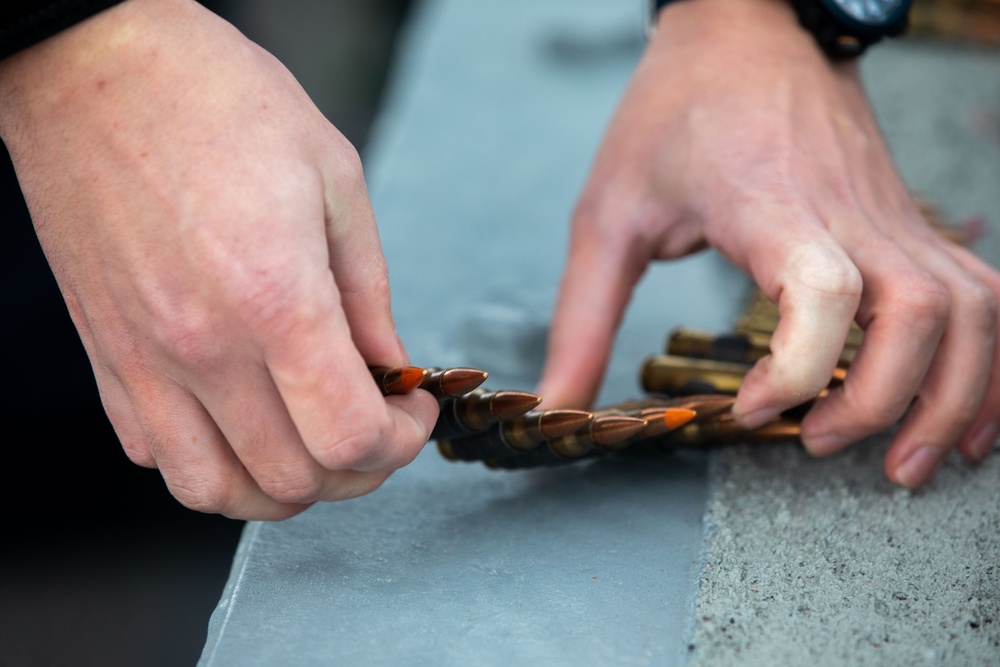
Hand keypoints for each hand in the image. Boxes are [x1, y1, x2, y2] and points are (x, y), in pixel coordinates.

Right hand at [0, 0, 437, 518]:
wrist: (96, 67)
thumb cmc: (218, 101)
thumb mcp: (335, 179)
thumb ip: (370, 292)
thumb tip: (391, 366)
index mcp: (276, 299)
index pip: (349, 438)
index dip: (401, 439)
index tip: (412, 404)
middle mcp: (204, 348)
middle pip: (294, 481)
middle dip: (360, 467)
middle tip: (378, 421)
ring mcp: (143, 361)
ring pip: (219, 492)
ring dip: (285, 486)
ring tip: (314, 439)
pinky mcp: (105, 357)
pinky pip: (157, 456)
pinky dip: (213, 463)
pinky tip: (242, 421)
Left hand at [537, 0, 998, 486]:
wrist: (747, 26)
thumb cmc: (674, 113)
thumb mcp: (607, 214)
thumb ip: (583, 317)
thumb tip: (560, 405)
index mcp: (768, 203)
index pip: (822, 291)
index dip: (794, 368)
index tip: (747, 406)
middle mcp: (849, 210)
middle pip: (920, 315)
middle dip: (885, 403)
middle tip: (818, 447)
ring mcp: (892, 214)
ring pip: (973, 309)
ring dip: (957, 394)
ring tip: (909, 460)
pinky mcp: (909, 220)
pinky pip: (983, 292)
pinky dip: (990, 360)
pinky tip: (965, 409)